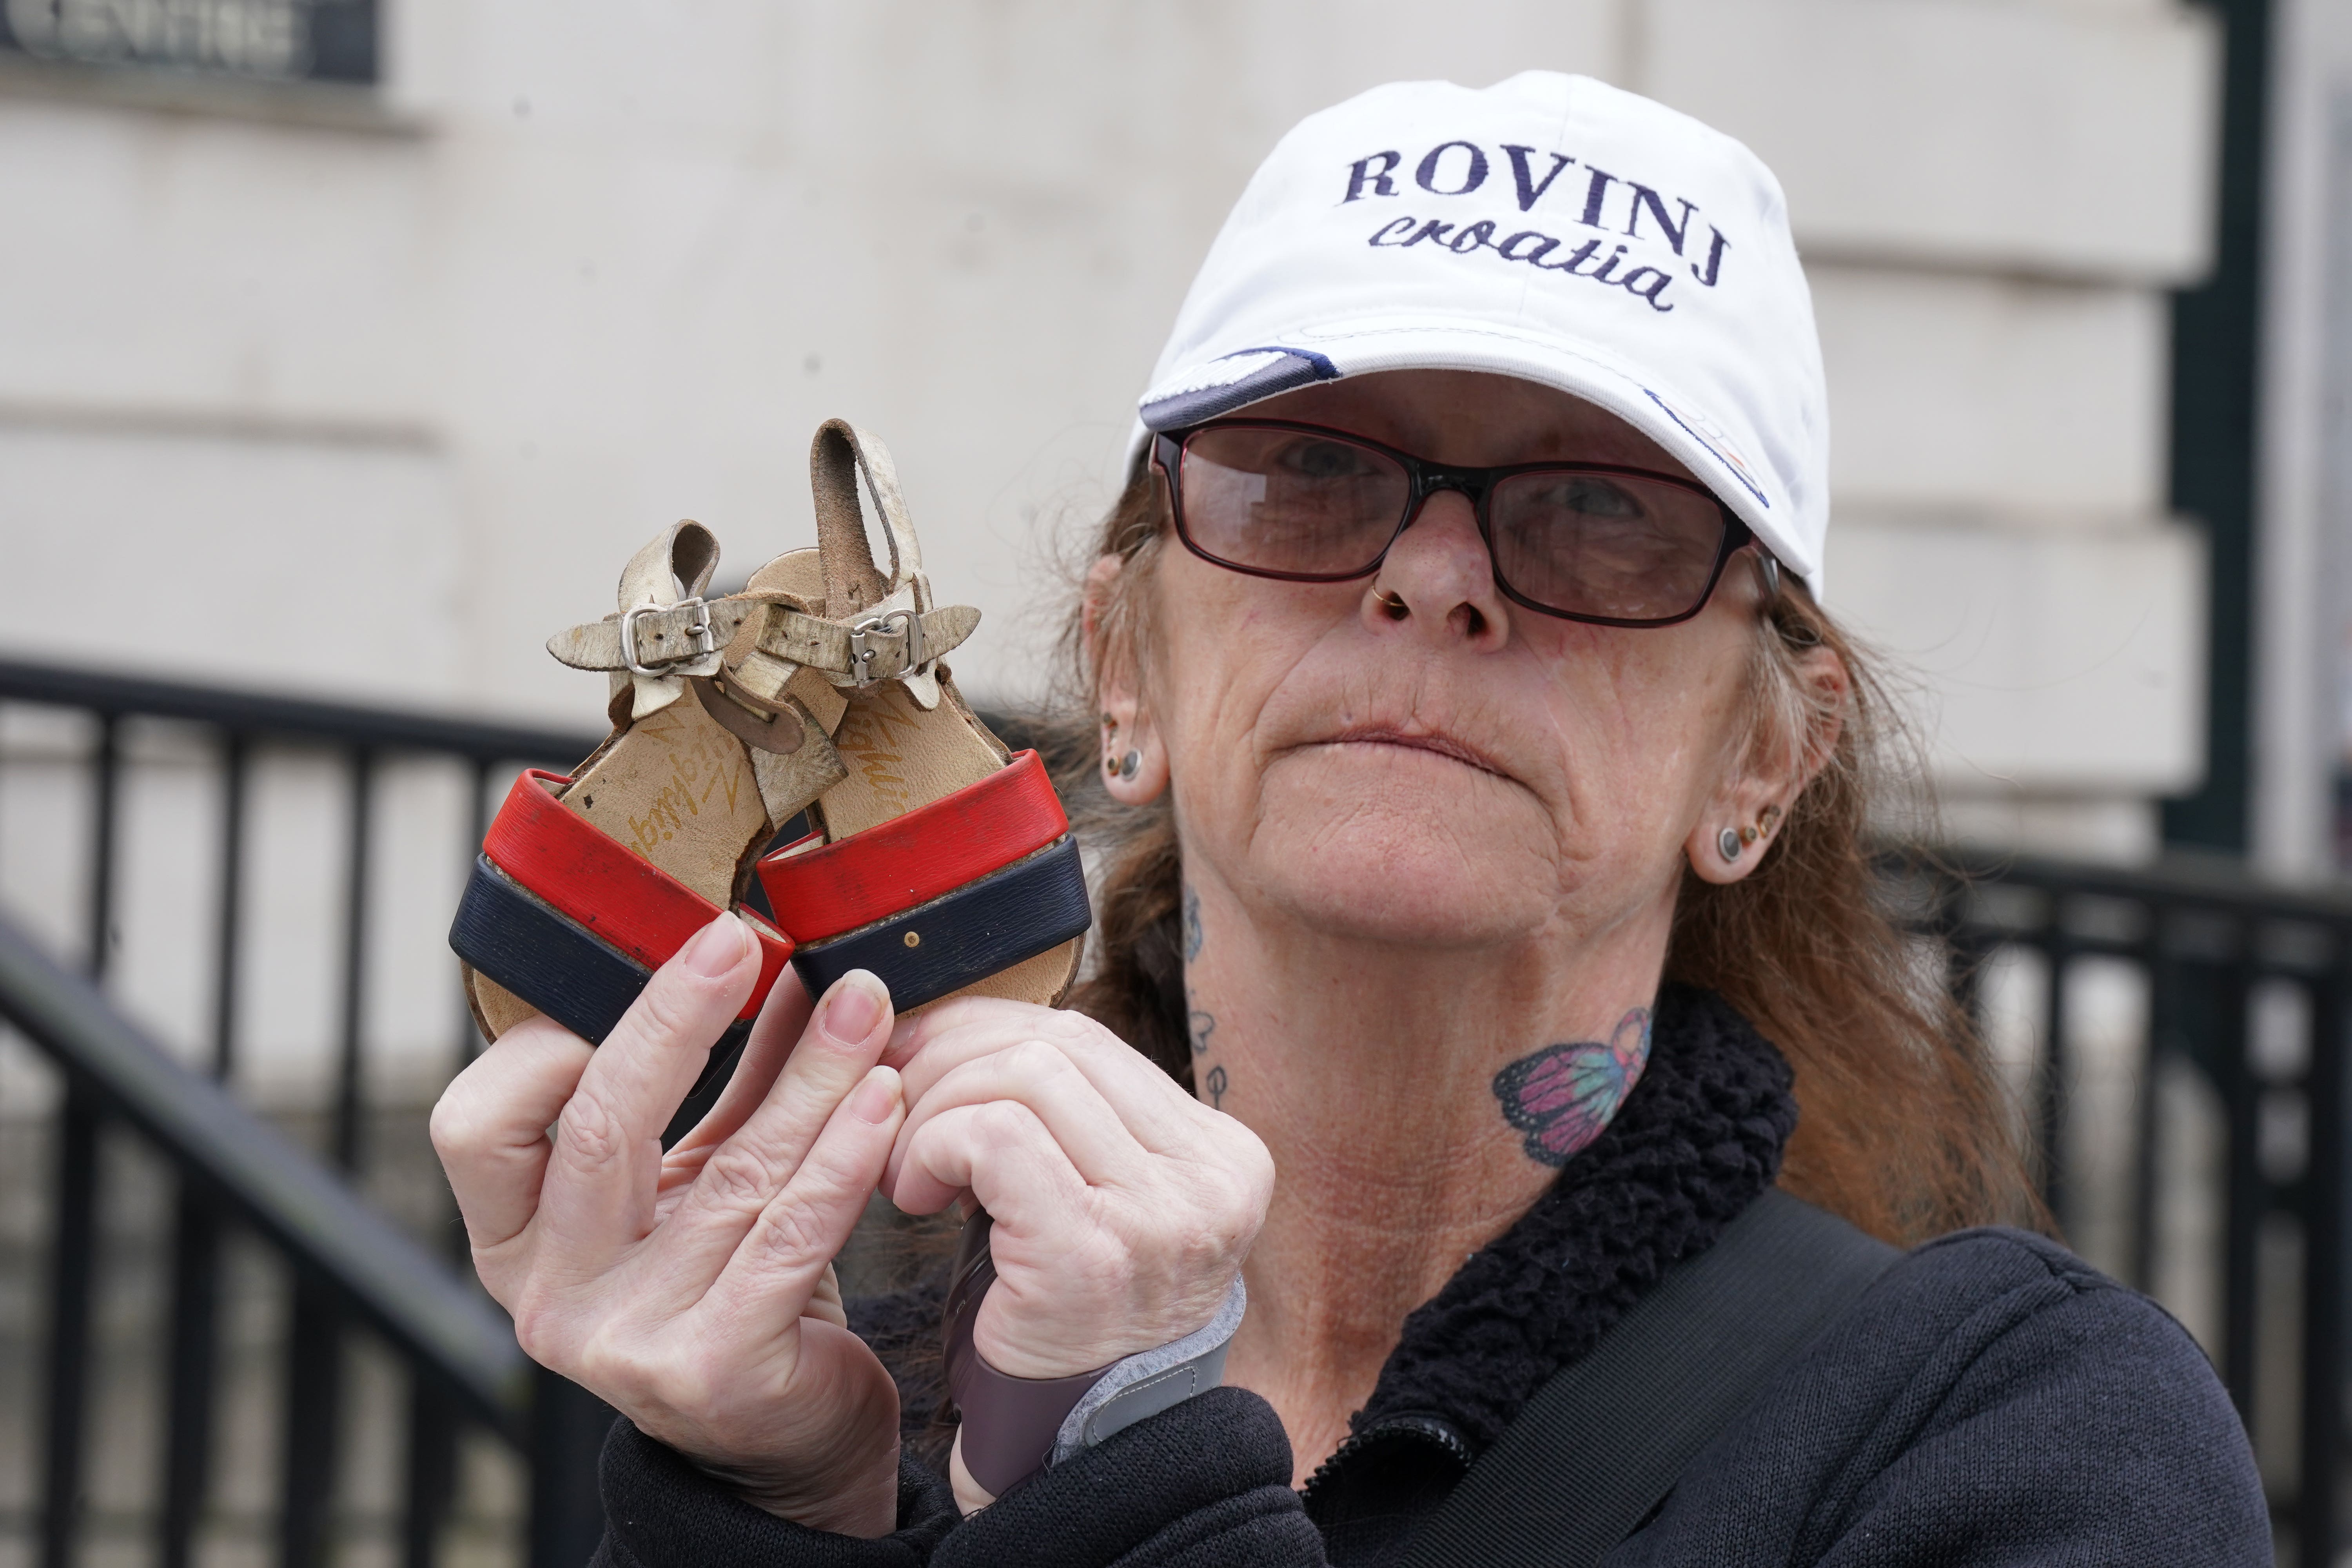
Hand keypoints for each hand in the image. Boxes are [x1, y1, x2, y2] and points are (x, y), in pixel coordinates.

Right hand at [430, 915, 908, 1536]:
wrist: (789, 1438)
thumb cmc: (738, 1283)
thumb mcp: (704, 1175)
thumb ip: (728, 1076)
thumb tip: (767, 948)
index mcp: (518, 1241)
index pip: (474, 1126)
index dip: (542, 1043)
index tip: (629, 975)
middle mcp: (551, 1297)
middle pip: (599, 1129)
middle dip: (674, 1019)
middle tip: (738, 940)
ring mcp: (627, 1342)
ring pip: (727, 1173)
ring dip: (807, 1073)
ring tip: (861, 1002)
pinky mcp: (717, 1370)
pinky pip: (790, 1235)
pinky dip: (844, 1155)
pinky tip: (883, 1096)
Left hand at [880, 999, 1274, 1508]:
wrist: (1068, 1447)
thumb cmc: (1067, 1313)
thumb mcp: (1094, 1192)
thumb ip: (1065, 1110)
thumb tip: (961, 1014)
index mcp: (1222, 1154)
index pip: (1088, 1039)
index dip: (987, 1031)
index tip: (920, 1058)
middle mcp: (1215, 1180)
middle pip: (1057, 1044)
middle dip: (953, 1059)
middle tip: (894, 1106)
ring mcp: (1164, 1218)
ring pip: (1023, 1077)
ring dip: (936, 1108)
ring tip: (907, 1167)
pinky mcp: (1095, 1255)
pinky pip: (993, 1137)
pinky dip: (934, 1146)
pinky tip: (916, 1195)